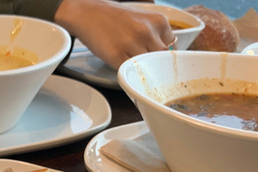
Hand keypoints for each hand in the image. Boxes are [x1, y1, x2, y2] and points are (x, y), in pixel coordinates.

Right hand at [54, 0, 174, 68]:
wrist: (87, 13)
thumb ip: (155, 35)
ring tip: (128, 61)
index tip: (154, 59)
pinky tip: (119, 61)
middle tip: (143, 64)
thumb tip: (164, 55)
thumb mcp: (142, 19)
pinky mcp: (117, 57)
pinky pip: (128, 72)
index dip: (161, 56)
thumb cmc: (113, 17)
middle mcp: (148, 32)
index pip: (171, 48)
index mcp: (159, 21)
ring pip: (145, 68)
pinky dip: (126, 71)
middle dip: (152, 65)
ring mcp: (132, 45)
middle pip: (160, 60)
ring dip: (139, 70)